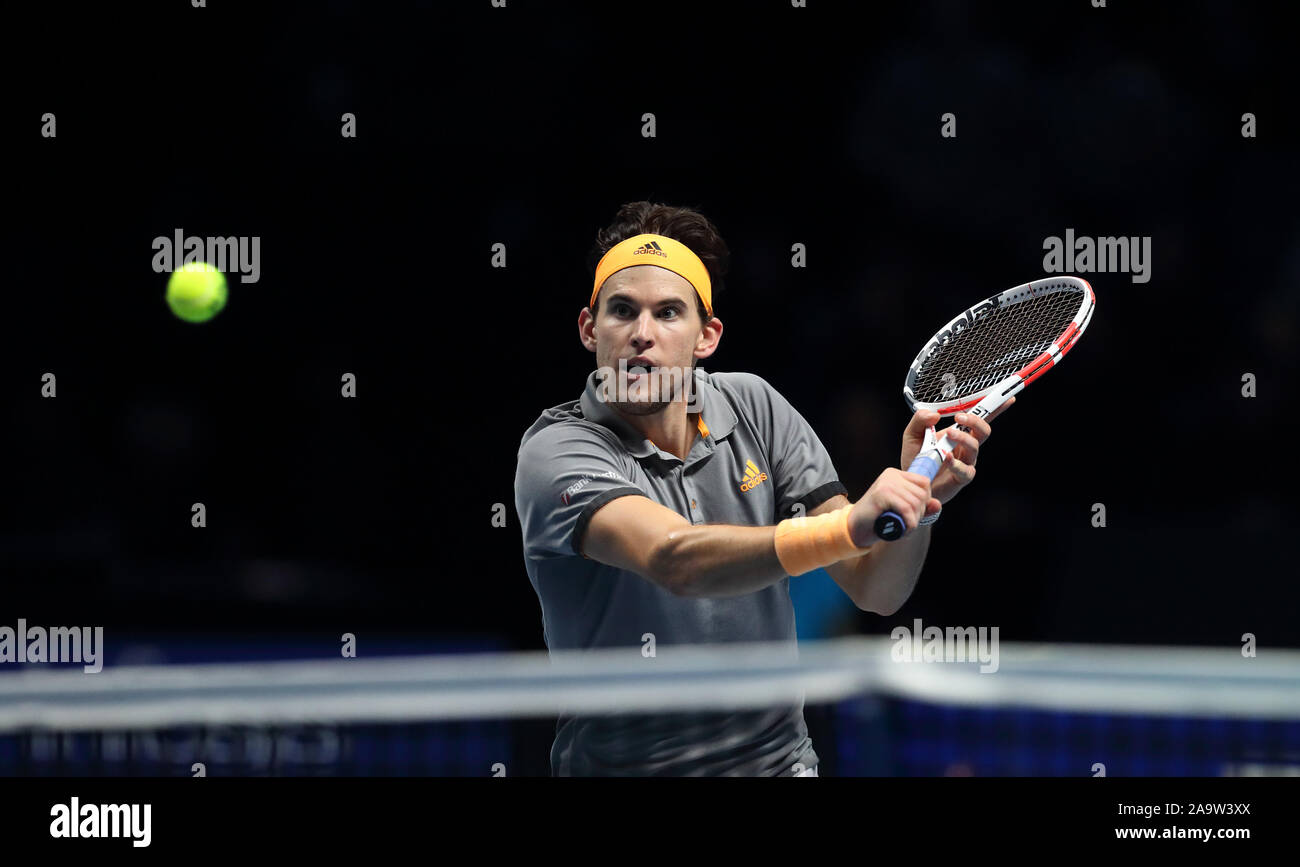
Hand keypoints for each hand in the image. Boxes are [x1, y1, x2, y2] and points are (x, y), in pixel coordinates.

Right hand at [847, 467, 939, 545]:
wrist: (854, 528)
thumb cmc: (878, 520)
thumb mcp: (903, 512)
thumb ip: (921, 507)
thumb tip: (937, 504)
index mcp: (895, 475)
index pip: (924, 482)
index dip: (926, 500)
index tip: (915, 513)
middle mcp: (891, 475)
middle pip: (922, 493)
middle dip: (920, 513)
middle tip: (908, 523)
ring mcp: (886, 483)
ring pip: (916, 503)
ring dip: (914, 521)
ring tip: (904, 528)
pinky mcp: (882, 494)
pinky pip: (906, 509)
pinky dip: (909, 523)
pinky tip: (903, 530)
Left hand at [899, 398, 1014, 504]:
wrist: (912, 482)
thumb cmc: (916, 458)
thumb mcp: (912, 434)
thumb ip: (920, 420)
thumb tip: (934, 414)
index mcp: (959, 433)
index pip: (980, 419)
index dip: (995, 409)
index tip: (1006, 399)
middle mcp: (966, 447)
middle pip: (984, 431)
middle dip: (976, 421)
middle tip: (959, 417)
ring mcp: (965, 462)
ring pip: (974, 447)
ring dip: (963, 438)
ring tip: (949, 434)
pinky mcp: (961, 478)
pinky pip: (964, 470)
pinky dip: (955, 463)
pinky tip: (946, 457)